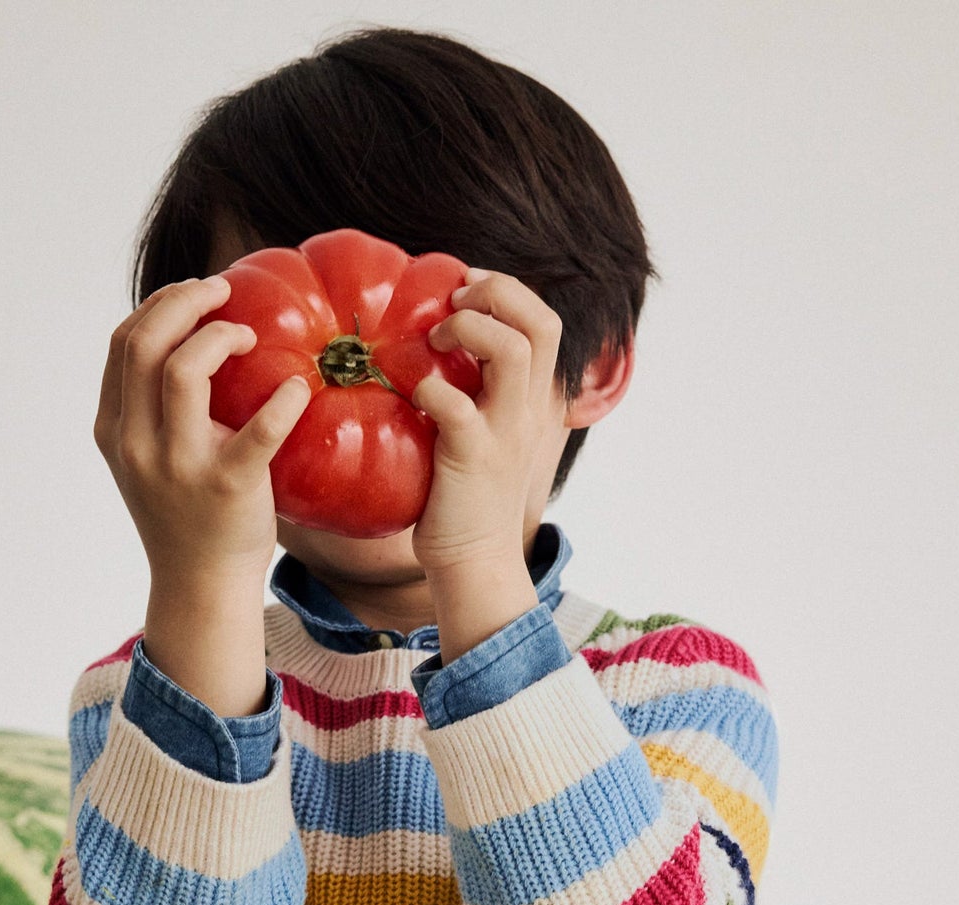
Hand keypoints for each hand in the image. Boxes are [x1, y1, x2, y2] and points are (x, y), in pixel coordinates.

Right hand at [93, 275, 310, 591]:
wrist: (201, 587)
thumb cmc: (186, 516)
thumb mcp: (148, 460)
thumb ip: (152, 410)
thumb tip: (191, 338)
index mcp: (114, 431)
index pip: (122, 343)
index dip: (159, 304)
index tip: (194, 294)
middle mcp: (137, 445)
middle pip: (143, 343)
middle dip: (184, 301)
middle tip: (223, 290)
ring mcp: (178, 466)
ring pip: (181, 370)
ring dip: (219, 336)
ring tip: (247, 336)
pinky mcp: (227, 487)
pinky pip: (258, 432)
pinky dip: (282, 401)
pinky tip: (298, 389)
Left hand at [409, 267, 563, 595]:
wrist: (475, 560)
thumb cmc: (465, 497)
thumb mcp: (482, 433)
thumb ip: (474, 392)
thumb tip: (429, 348)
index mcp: (532, 399)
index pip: (545, 320)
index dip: (506, 290)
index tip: (463, 291)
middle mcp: (527, 409)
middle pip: (540, 321)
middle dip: (495, 293)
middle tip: (452, 305)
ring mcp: (505, 432)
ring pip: (512, 350)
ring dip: (468, 330)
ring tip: (434, 341)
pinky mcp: (473, 457)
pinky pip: (456, 404)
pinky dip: (429, 387)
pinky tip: (413, 396)